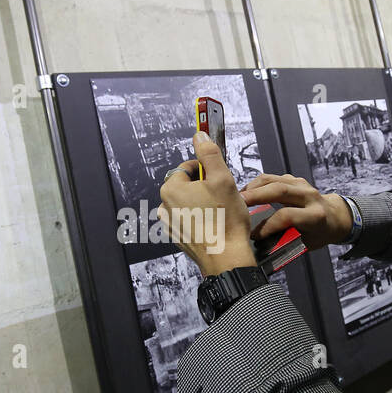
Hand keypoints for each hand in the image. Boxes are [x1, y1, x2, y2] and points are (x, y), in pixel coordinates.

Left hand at [158, 132, 256, 275]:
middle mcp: (165, 207)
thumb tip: (200, 134)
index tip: (218, 174)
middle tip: (222, 194)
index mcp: (171, 189)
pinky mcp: (178, 238)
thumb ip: (209, 153)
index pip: (187, 167)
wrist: (226, 259)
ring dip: (202, 202)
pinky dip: (200, 218)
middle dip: (204, 186)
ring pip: (188, 203)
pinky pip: (189, 220)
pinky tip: (215, 224)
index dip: (206, 168)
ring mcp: (170, 225)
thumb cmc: (225, 221)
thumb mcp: (222, 178)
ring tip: (220, 210)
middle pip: (187, 185)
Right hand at [240, 173, 351, 252]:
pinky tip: (246, 194)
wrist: (334, 217)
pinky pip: (272, 178)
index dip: (267, 225)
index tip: (253, 235)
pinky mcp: (294, 179)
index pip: (287, 216)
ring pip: (273, 180)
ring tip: (236, 199)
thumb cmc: (319, 234)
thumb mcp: (306, 244)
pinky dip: (256, 185)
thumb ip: (286, 242)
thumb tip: (260, 245)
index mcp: (315, 215)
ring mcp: (302, 184)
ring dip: (252, 187)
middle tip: (236, 205)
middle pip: (280, 190)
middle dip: (255, 196)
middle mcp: (310, 196)